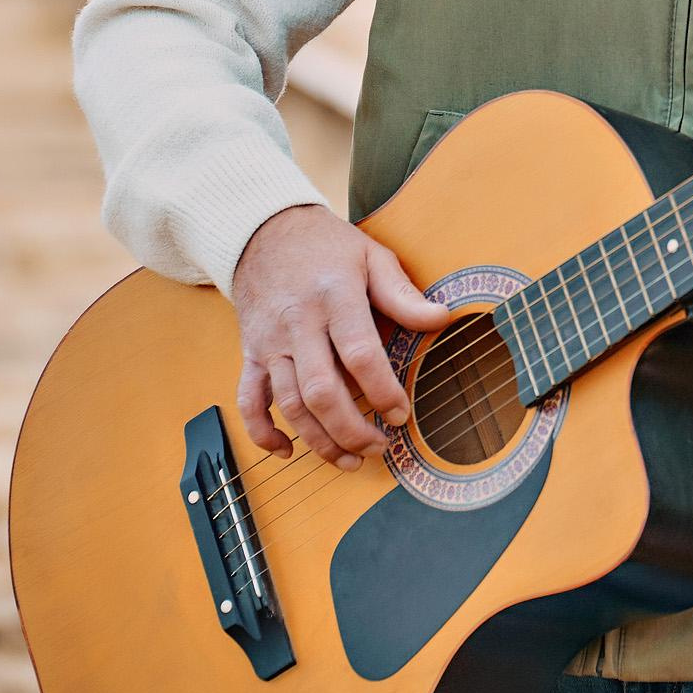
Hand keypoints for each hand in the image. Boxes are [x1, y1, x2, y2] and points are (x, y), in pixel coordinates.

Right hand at [229, 203, 453, 467]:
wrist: (262, 231)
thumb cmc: (326, 246)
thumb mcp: (371, 256)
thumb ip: (403, 294)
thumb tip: (443, 319)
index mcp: (334, 295)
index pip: (359, 353)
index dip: (382, 390)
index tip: (402, 414)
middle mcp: (298, 323)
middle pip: (321, 390)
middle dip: (352, 429)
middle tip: (381, 447)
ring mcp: (270, 342)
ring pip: (289, 404)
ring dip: (318, 440)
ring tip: (350, 460)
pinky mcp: (250, 353)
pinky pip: (248, 401)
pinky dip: (262, 433)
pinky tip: (286, 452)